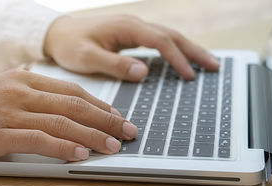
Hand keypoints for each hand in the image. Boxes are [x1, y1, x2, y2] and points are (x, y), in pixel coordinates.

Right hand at [0, 69, 137, 163]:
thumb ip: (24, 90)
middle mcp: (19, 92)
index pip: (71, 91)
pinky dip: (62, 147)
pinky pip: (37, 140)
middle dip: (106, 120)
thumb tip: (50, 95)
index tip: (117, 117)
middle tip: (128, 132)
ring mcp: (8, 112)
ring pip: (61, 122)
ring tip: (113, 147)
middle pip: (74, 105)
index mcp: (22, 80)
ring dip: (92, 135)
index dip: (99, 105)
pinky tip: (79, 154)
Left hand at [44, 15, 219, 80]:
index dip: (176, 58)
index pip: (159, 41)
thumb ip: (114, 64)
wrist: (57, 33)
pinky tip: (182, 59)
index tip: (188, 75)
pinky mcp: (130, 35)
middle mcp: (133, 24)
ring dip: (188, 49)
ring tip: (207, 64)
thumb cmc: (69, 45)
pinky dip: (174, 50)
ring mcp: (133, 28)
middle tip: (214, 67)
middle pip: (171, 35)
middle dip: (193, 51)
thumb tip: (143, 72)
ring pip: (168, 36)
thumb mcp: (87, 58)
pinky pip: (158, 40)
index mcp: (126, 27)